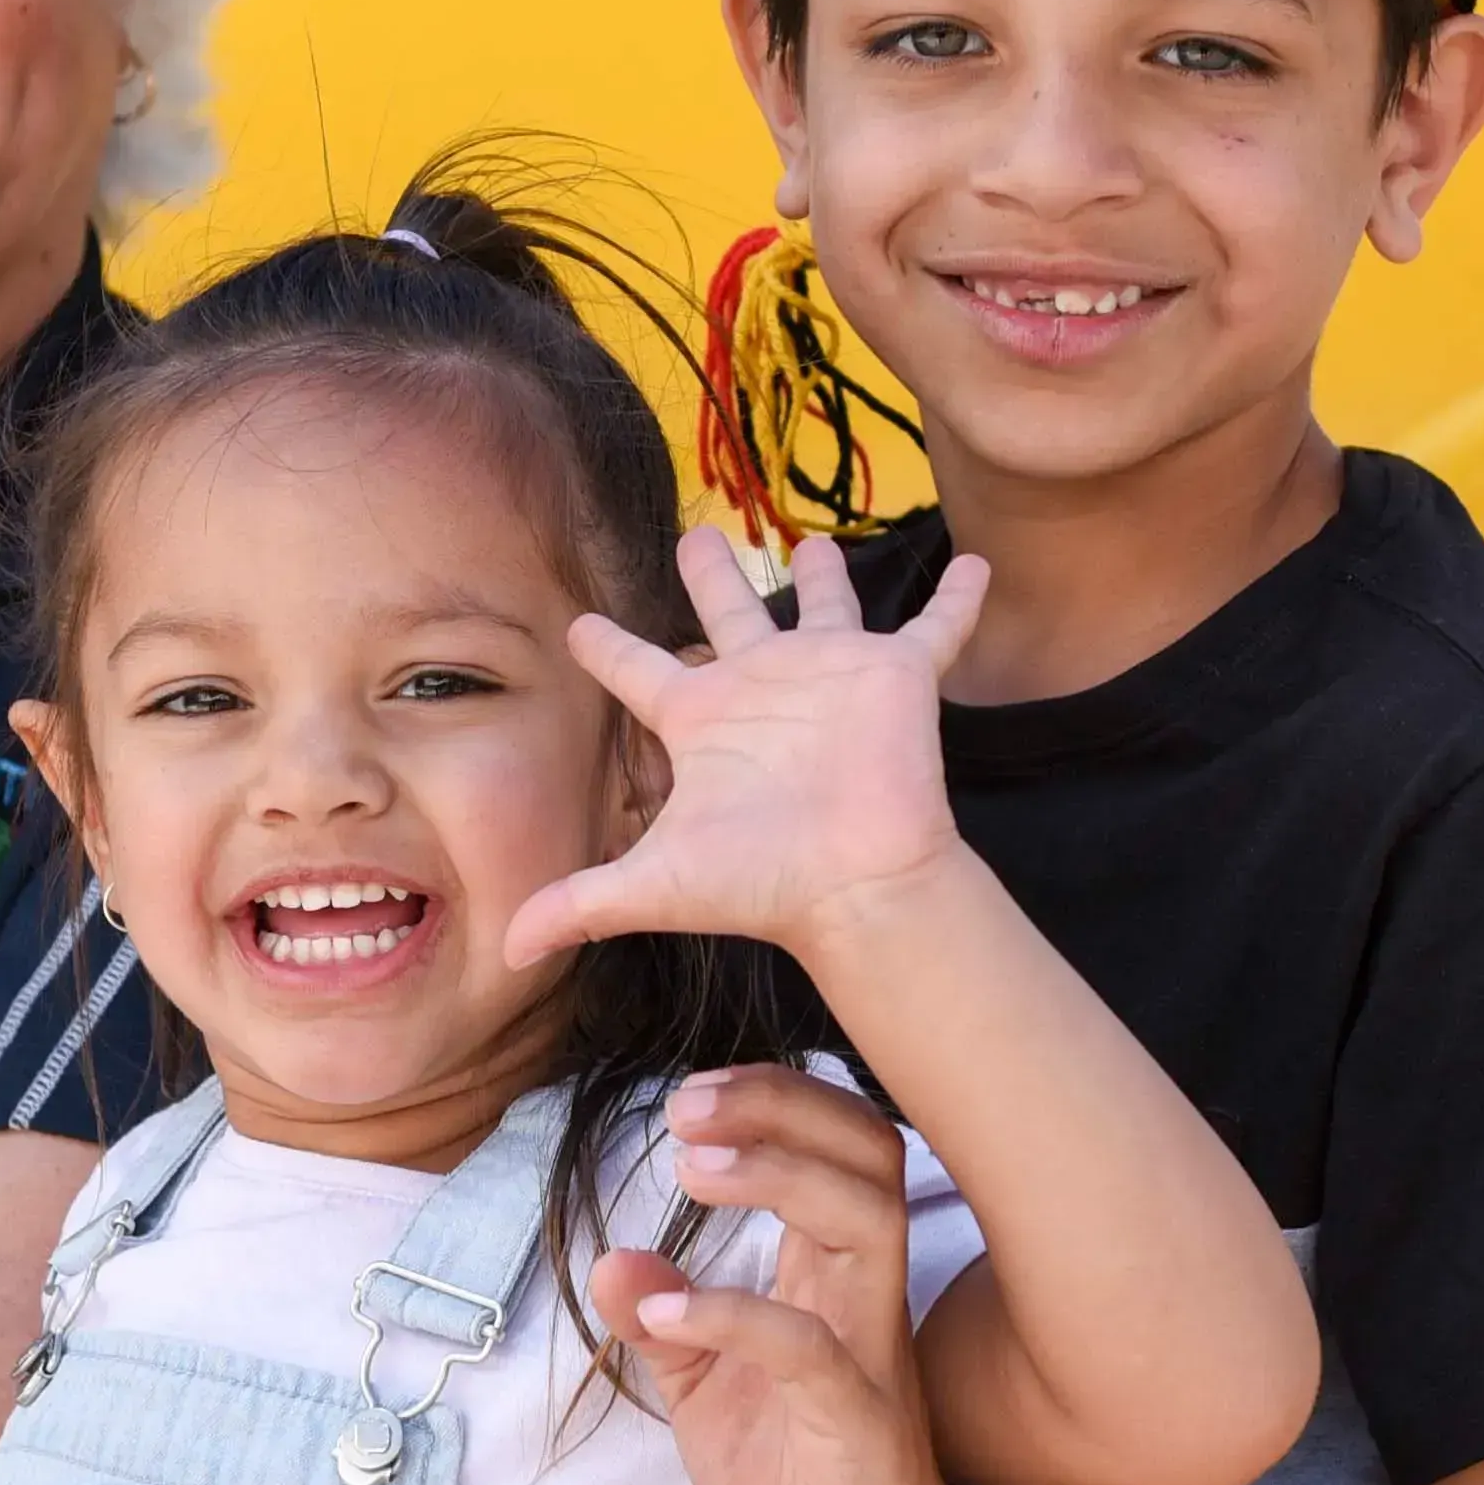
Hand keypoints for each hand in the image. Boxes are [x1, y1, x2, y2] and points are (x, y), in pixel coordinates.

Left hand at [509, 534, 987, 970]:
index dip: (606, 647)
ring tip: (814, 539)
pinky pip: (936, 628)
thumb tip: (506, 951)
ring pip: (823, 606)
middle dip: (710, 572)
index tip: (576, 624)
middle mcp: (760, 687)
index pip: (638, 672)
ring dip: (823, 573)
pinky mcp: (897, 676)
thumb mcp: (654, 885)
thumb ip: (578, 905)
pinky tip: (978, 565)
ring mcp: (831, 676)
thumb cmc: (761, 881)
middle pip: (726, 612)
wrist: (855, 886)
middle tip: (694, 533)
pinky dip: (958, 600)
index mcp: (700, 719)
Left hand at [622, 1064, 993, 1484]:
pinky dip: (735, 1317)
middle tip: (687, 1103)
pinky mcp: (858, 1431)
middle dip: (781, 1106)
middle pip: (868, 1153)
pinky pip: (813, 1351)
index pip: (837, 1146)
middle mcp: (866, 1300)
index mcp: (834, 1280)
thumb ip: (668, 1323)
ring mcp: (871, 1360)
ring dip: (776, 1176)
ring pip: (866, 1221)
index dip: (773, 1100)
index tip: (689, 1097)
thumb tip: (611, 1255)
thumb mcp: (710, 1397)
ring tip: (691, 1165)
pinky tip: (662, 1316)